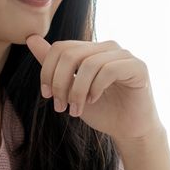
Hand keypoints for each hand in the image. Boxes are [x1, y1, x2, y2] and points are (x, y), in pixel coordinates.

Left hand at [26, 34, 162, 141]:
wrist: (128, 130)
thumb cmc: (102, 110)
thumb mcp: (71, 89)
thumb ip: (54, 66)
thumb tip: (32, 39)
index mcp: (92, 50)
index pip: (61, 48)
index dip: (48, 71)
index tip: (47, 96)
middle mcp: (108, 47)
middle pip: (71, 54)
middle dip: (60, 83)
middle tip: (60, 106)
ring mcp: (124, 55)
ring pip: (89, 63)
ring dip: (77, 91)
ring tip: (76, 109)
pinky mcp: (138, 67)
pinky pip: (109, 70)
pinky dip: (96, 88)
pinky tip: (94, 100)